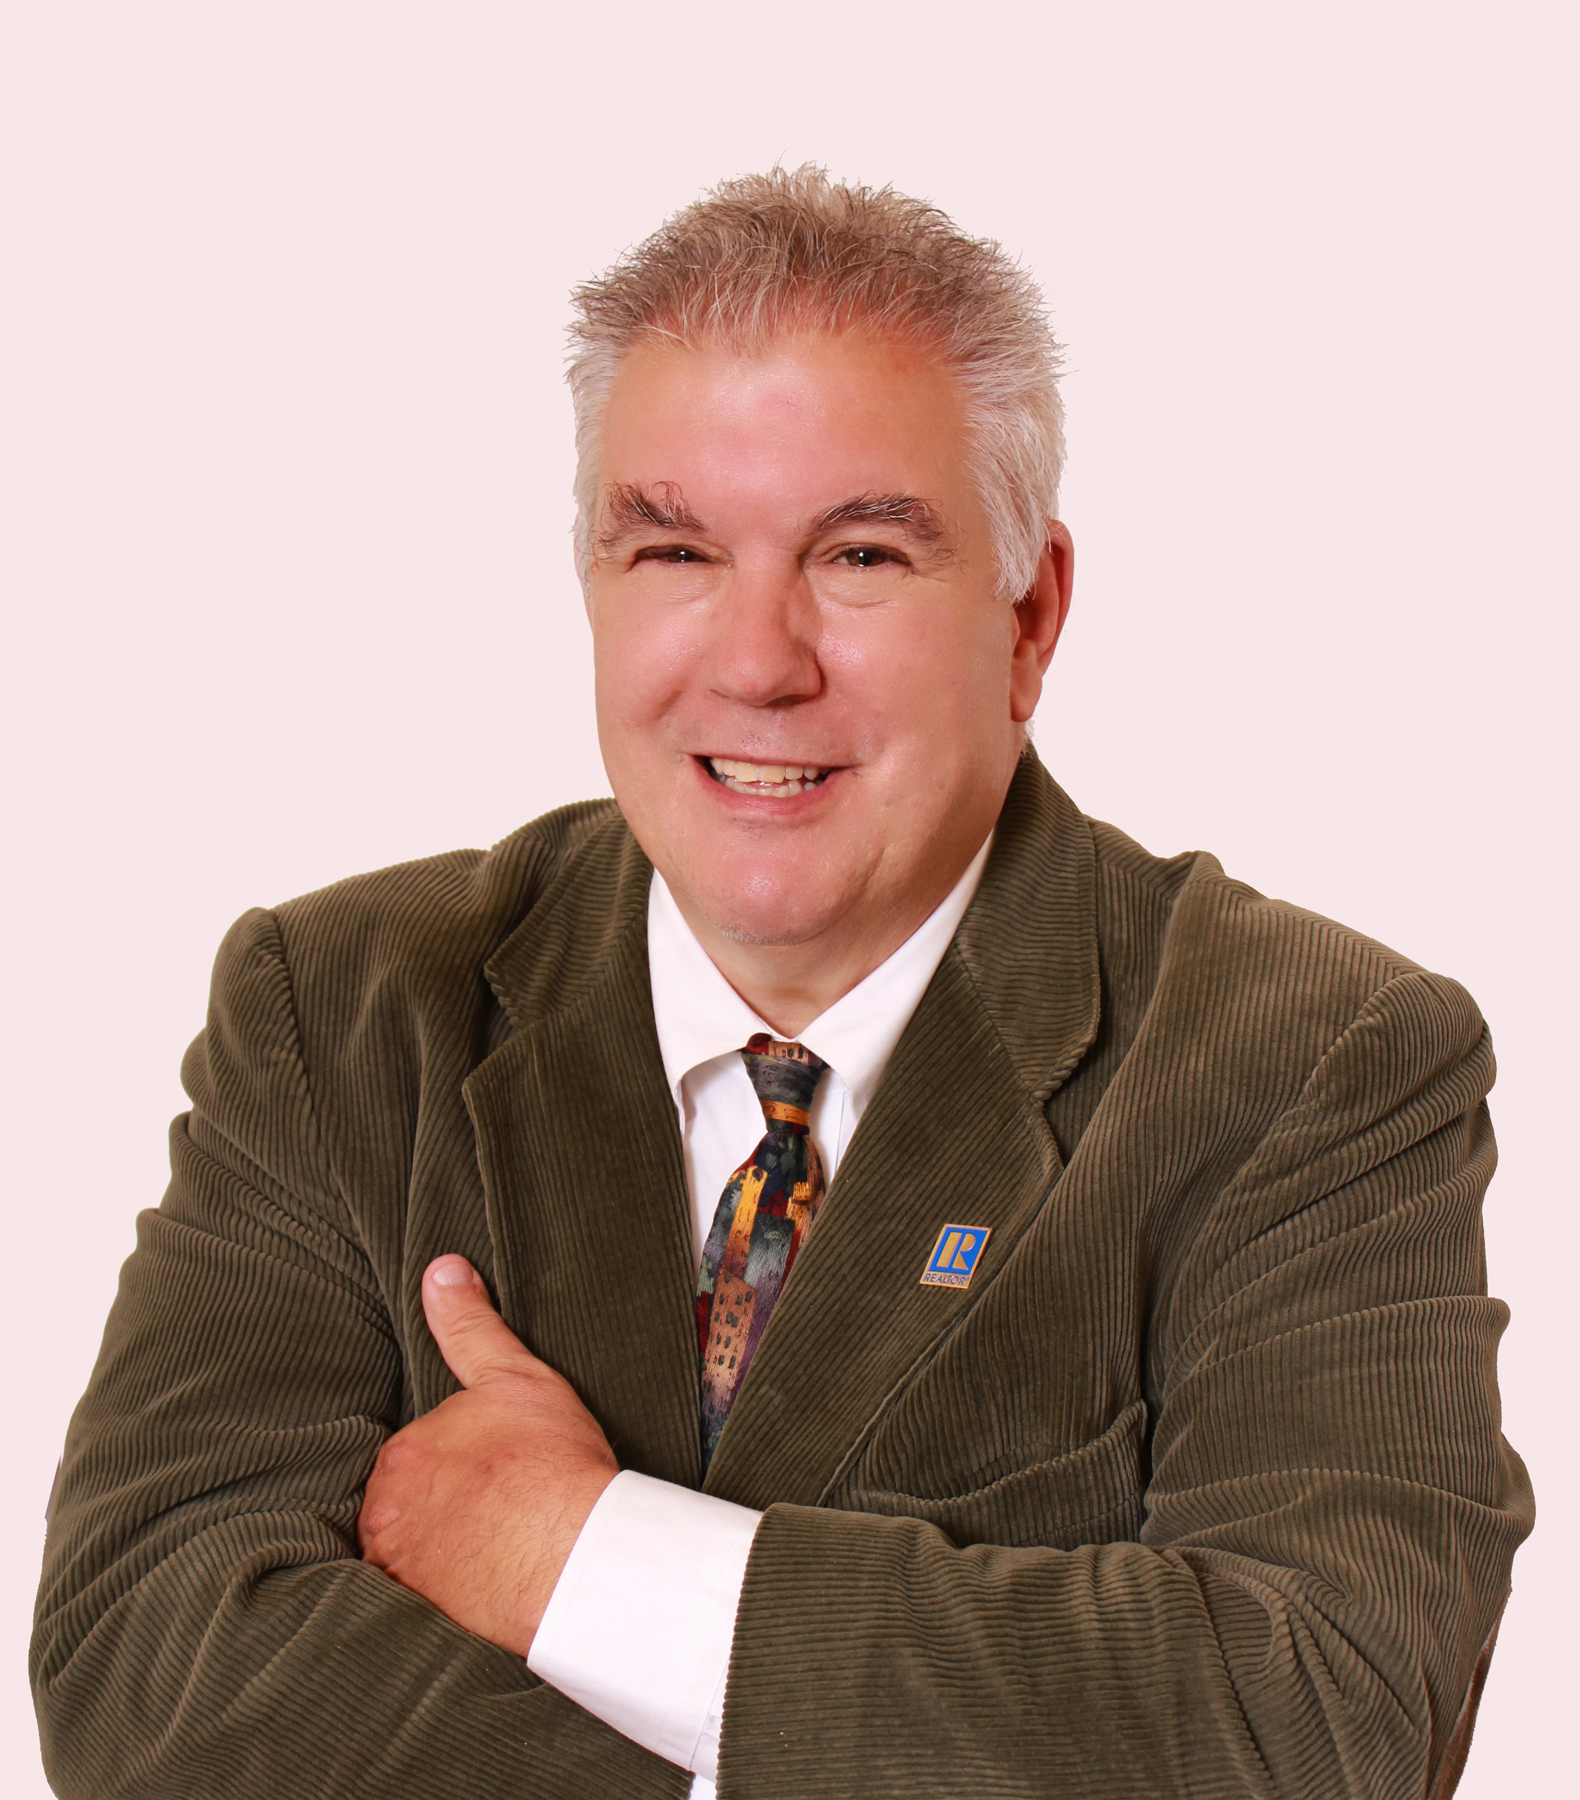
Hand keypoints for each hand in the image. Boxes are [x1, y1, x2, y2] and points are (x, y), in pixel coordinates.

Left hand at [357, 1255, 618, 1656]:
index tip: (492, 1472)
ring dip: (437, 1549)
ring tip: (488, 1550)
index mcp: (401, 1451)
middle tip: (494, 1510)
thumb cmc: (551, 1463)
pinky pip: (417, 1599)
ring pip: (409, 1550)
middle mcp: (384, 1511)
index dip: (457, 1460)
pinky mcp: (418, 1614)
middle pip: (404, 1504)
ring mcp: (398, 1568)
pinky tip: (477, 1587)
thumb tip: (441, 1270)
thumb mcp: (515, 1377)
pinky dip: (440, 1591)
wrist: (574, 1552)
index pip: (415, 1454)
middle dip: (439, 1506)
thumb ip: (470, 1326)